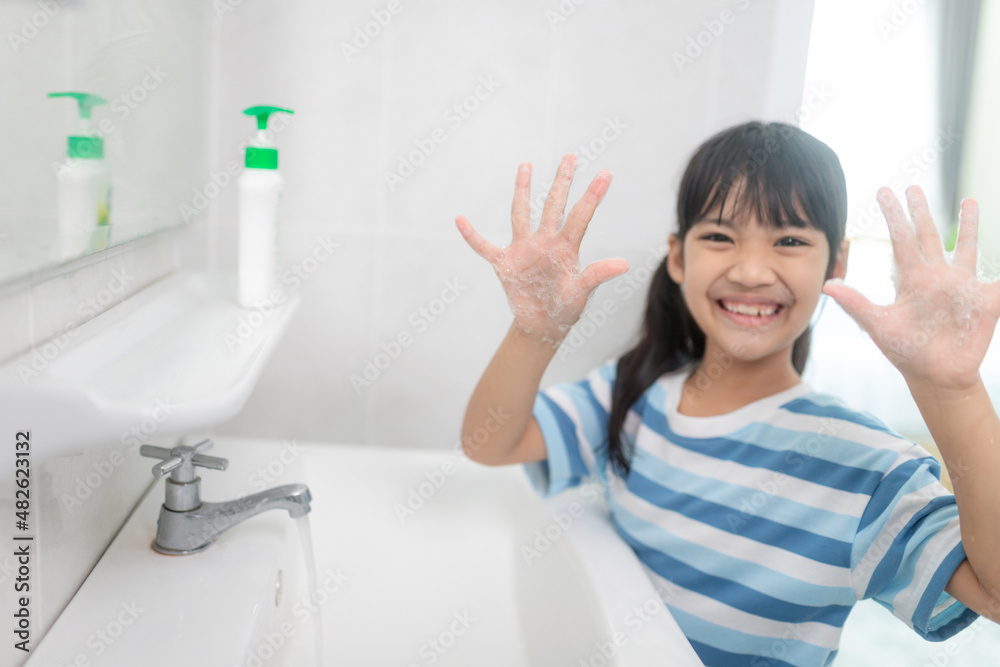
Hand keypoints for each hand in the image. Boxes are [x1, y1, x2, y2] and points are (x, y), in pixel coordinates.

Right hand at [456, 154, 628, 344]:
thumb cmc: (566, 307)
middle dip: (562, 181)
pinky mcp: (504, 263)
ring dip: (522, 190)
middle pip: (554, 205)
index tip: (606, 173)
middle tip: (570, 156)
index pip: (581, 215)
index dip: (593, 195)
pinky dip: (471, 236)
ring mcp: (523, 250)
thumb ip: (598, 274)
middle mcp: (545, 242)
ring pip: (521, 213)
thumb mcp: (582, 291)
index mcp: (566, 247)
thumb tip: (625, 264)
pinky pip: (484, 247)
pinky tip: (459, 220)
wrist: (543, 326)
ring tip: (526, 165)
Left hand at [822, 186, 999, 390]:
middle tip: (913, 186)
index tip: (884, 191)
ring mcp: (961, 286)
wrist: (934, 375)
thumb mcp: (879, 326)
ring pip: (966, 248)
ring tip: (969, 199)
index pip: (901, 239)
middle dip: (921, 211)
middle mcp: (936, 276)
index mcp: (912, 279)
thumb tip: (827, 285)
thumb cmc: (906, 350)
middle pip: (928, 236)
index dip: (894, 215)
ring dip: (968, 225)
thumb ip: (857, 304)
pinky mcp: (985, 301)